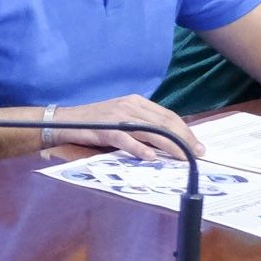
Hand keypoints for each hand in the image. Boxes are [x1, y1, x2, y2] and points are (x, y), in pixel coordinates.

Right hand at [53, 95, 200, 161]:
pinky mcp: (106, 129)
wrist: (64, 121)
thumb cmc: (94, 123)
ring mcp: (118, 117)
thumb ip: (141, 126)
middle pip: (164, 122)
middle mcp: (130, 106)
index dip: (185, 130)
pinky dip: (140, 149)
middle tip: (197, 154)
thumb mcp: (121, 119)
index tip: (197, 145)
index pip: (167, 115)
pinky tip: (151, 157)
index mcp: (136, 102)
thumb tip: (165, 142)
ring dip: (170, 146)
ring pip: (151, 131)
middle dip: (184, 139)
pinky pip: (126, 139)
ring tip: (183, 158)